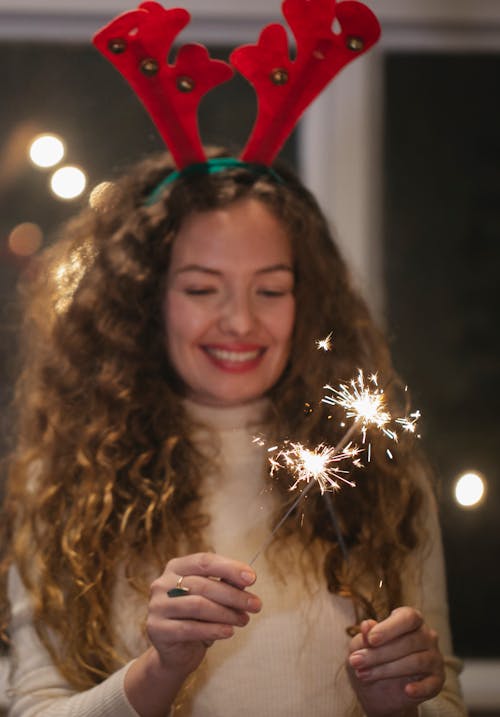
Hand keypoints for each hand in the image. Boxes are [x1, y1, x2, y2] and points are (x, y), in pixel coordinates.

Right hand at [147, 552, 260, 676]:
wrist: (176, 652)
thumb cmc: (198, 618)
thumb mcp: (213, 598)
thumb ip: (226, 585)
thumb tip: (246, 579)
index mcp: (176, 567)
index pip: (204, 561)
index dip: (230, 568)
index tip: (252, 578)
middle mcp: (162, 583)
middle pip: (203, 585)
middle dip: (234, 595)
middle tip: (256, 605)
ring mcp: (157, 606)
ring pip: (198, 606)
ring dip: (226, 613)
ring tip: (244, 620)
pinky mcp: (156, 629)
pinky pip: (190, 628)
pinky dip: (213, 630)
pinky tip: (229, 632)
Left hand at [347, 606, 444, 716]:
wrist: (378, 692)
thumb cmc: (371, 659)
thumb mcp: (361, 647)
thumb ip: (365, 637)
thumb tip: (366, 625)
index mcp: (409, 620)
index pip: (407, 617)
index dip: (390, 628)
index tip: (371, 640)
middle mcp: (426, 635)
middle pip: (408, 642)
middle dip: (379, 653)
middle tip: (356, 662)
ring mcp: (434, 657)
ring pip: (416, 661)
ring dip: (388, 670)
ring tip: (364, 675)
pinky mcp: (437, 680)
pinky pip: (432, 684)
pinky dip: (420, 688)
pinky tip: (407, 691)